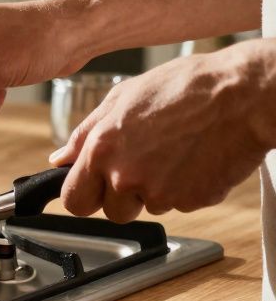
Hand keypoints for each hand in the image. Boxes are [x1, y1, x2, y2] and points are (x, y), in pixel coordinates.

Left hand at [49, 39, 275, 221]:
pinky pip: (180, 204)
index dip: (82, 195)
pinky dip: (185, 187)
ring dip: (156, 190)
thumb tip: (60, 159)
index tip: (91, 189)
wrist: (241, 94)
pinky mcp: (193, 201)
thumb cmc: (184, 87)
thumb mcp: (122, 97)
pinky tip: (194, 157)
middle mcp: (126, 176)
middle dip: (119, 198)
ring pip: (148, 207)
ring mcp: (161, 192)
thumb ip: (85, 134)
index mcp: (102, 150)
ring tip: (173, 153)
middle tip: (139, 168)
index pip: (74, 200)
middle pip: (111, 213)